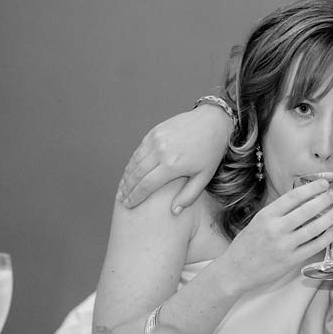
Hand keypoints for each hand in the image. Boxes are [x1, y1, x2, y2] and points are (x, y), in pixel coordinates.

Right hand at [116, 104, 233, 211]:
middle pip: (136, 174)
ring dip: (126, 176)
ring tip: (122, 188)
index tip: (127, 205)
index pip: (146, 185)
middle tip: (120, 199)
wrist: (212, 121)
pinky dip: (132, 162)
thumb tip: (174, 212)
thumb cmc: (211, 150)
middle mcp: (160, 151)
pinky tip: (130, 171)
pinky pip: (139, 150)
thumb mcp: (204, 176)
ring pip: (135, 162)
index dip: (135, 197)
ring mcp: (155, 140)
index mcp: (172, 165)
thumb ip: (189, 196)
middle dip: (126, 189)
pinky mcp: (154, 132)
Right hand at [220, 179, 332, 290]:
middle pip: (306, 211)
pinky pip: (314, 247)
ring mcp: (284, 246)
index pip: (293, 197)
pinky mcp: (291, 261)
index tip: (323, 183)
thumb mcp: (259, 221)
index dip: (311, 188)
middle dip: (324, 200)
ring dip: (330, 217)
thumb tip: (304, 197)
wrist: (237, 270)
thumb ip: (279, 211)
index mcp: (266, 216)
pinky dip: (326, 237)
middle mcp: (275, 229)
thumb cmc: (248, 243)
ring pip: (314, 229)